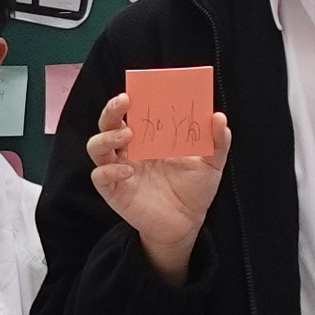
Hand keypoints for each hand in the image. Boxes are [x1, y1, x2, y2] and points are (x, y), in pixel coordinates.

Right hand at [82, 93, 229, 281]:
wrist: (187, 224)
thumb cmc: (195, 191)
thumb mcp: (211, 164)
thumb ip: (216, 142)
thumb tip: (218, 116)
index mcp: (148, 140)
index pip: (131, 114)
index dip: (129, 101)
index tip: (135, 91)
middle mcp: (129, 152)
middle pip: (108, 124)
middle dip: (111, 111)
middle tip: (124, 102)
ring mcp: (118, 170)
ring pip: (96, 147)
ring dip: (107, 137)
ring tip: (128, 135)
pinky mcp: (113, 192)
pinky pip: (100, 177)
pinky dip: (109, 171)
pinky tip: (127, 171)